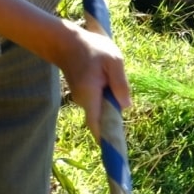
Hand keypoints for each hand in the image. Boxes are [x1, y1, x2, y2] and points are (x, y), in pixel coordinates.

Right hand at [54, 24, 130, 139]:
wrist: (66, 41)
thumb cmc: (92, 48)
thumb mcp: (113, 61)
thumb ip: (120, 84)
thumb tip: (126, 107)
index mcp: (90, 96)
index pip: (97, 125)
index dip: (106, 139)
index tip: (115, 152)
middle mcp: (84, 101)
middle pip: (103, 119)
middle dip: (115, 118)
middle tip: (123, 114)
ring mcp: (82, 99)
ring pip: (102, 109)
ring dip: (112, 103)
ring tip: (114, 87)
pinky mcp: (84, 94)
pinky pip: (99, 102)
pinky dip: (107, 98)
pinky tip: (109, 83)